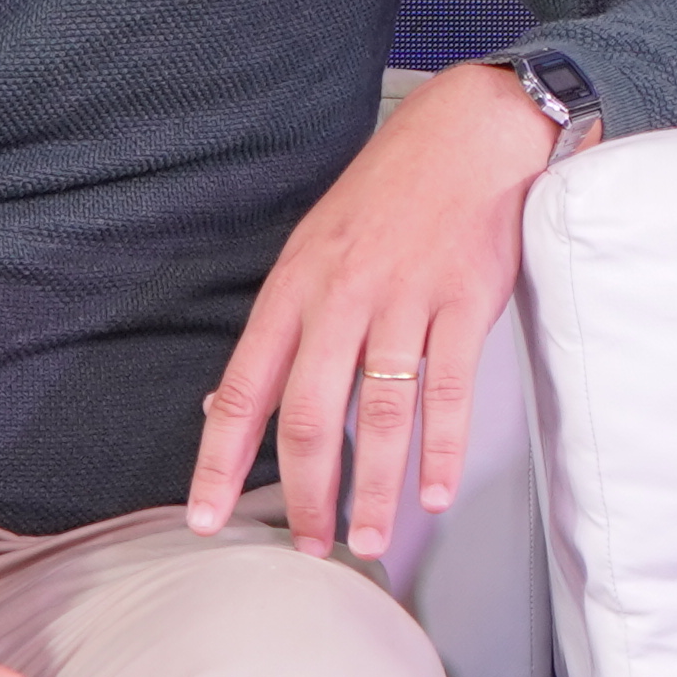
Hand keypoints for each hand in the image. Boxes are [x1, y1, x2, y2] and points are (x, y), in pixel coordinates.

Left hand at [185, 63, 553, 560]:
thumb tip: (232, 404)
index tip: (207, 516)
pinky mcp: (465, 301)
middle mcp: (343, 296)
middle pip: (312, 414)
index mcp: (296, 285)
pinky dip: (442, 450)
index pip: (245, 389)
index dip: (221, 460)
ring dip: (376, 489)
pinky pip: (449, 390)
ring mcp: (406, 299)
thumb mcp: (315, 247)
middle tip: (310, 545)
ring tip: (371, 539)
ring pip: (381, 413)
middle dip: (307, 493)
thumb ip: (282, 327)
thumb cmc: (391, 191)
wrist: (468, 132)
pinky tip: (435, 492)